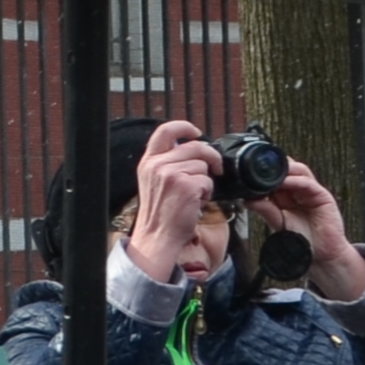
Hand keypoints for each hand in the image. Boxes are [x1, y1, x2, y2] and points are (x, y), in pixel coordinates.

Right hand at [122, 121, 218, 283]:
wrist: (157, 237)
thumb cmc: (159, 213)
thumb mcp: (153, 182)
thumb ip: (166, 162)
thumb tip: (192, 148)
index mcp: (148, 162)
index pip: (165, 131)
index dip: (184, 127)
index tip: (196, 133)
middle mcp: (158, 165)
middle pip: (195, 146)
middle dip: (210, 156)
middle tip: (215, 167)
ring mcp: (172, 175)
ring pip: (203, 165)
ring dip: (206, 180)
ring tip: (195, 195)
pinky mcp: (187, 186)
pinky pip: (208, 180)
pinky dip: (208, 192)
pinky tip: (197, 202)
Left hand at [254, 158, 364, 297]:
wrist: (320, 256)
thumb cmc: (301, 241)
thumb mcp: (278, 223)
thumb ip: (266, 210)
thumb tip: (246, 200)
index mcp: (286, 196)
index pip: (275, 177)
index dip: (264, 173)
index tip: (249, 172)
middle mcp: (298, 191)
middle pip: (287, 170)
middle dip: (274, 167)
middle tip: (258, 168)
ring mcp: (311, 192)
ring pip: (298, 171)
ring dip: (285, 170)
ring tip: (270, 173)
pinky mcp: (322, 196)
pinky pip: (308, 183)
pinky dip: (296, 180)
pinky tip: (285, 182)